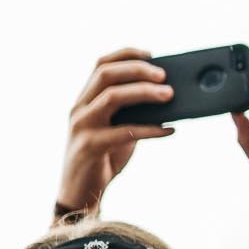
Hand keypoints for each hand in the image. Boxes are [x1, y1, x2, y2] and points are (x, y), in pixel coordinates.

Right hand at [57, 48, 175, 212]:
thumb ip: (131, 111)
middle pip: (106, 74)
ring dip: (144, 92)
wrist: (80, 194)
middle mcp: (79, 109)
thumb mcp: (116, 128)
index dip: (127, 54)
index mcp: (84, 100)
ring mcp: (81, 127)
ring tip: (169, 95)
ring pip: (112, 96)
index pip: (101, 64)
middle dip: (138, 69)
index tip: (152, 54)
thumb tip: (167, 94)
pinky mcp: (89, 147)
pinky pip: (124, 132)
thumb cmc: (102, 158)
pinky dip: (151, 129)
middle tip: (165, 75)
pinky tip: (170, 130)